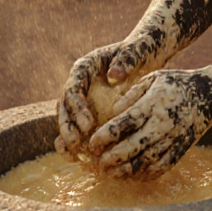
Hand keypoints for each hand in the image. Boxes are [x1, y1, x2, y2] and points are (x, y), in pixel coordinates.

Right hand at [55, 36, 170, 158]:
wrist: (147, 57)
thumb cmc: (141, 50)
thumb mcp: (136, 51)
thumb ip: (126, 60)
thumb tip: (113, 76)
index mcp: (85, 67)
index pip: (73, 88)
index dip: (77, 108)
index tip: (88, 125)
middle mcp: (79, 83)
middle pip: (65, 106)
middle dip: (68, 127)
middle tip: (77, 144)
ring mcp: (83, 98)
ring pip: (67, 120)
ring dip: (67, 138)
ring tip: (73, 156)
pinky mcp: (90, 111)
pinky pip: (78, 128)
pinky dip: (76, 144)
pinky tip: (80, 160)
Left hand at [87, 56, 211, 179]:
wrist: (210, 95)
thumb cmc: (175, 83)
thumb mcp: (153, 78)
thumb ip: (131, 94)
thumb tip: (112, 112)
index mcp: (153, 103)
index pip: (125, 123)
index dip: (106, 136)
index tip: (92, 144)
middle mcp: (164, 122)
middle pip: (134, 146)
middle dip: (113, 158)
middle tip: (98, 163)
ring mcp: (174, 138)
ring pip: (147, 160)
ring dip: (127, 170)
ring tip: (112, 173)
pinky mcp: (182, 149)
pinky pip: (163, 166)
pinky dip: (147, 174)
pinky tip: (134, 176)